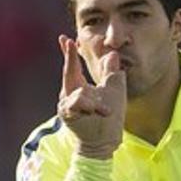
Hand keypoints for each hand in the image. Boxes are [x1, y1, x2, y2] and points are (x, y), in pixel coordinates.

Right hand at [56, 35, 125, 158]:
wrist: (104, 141)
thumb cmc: (108, 118)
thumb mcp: (114, 89)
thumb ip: (111, 72)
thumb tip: (112, 54)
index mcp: (80, 87)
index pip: (73, 66)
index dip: (70, 52)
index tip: (66, 38)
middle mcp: (70, 94)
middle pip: (68, 72)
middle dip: (70, 58)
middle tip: (71, 43)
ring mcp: (68, 105)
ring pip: (77, 92)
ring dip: (93, 99)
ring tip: (107, 110)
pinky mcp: (69, 115)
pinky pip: (76, 105)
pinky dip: (89, 106)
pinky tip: (102, 111)